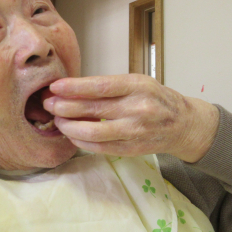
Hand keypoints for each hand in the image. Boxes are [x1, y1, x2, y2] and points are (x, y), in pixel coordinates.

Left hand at [44, 74, 219, 162]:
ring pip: (93, 132)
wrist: (183, 124)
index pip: (100, 86)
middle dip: (64, 106)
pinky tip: (71, 134)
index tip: (55, 86)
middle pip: (93, 109)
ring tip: (57, 120)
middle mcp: (137, 109)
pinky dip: (80, 141)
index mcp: (137, 86)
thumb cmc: (155, 98)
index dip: (74, 87)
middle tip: (48, 103)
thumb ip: (109, 86)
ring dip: (69, 126)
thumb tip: (71, 89)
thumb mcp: (137, 83)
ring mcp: (134, 131)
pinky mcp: (131, 149)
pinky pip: (99, 147)